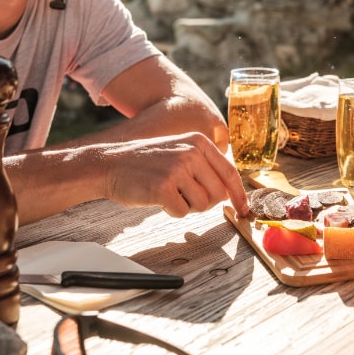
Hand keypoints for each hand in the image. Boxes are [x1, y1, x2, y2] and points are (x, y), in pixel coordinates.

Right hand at [98, 132, 248, 217]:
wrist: (109, 164)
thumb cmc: (145, 162)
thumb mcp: (179, 151)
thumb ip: (204, 166)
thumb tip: (229, 191)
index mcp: (199, 142)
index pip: (230, 172)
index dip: (239, 195)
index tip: (244, 209)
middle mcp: (191, 152)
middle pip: (218, 194)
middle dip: (203, 201)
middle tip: (182, 194)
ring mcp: (178, 169)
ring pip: (202, 205)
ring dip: (186, 205)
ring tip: (168, 192)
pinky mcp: (164, 187)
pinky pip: (182, 212)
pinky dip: (171, 211)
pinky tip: (158, 198)